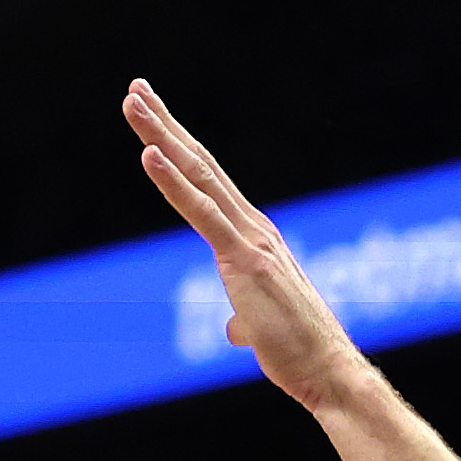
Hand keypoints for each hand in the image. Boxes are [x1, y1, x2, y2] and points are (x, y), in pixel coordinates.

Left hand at [126, 79, 369, 415]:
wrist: (327, 370)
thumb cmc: (297, 352)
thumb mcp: (261, 327)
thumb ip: (245, 318)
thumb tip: (235, 327)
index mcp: (254, 237)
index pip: (209, 182)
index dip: (179, 147)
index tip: (154, 118)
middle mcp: (253, 226)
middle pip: (200, 163)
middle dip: (165, 124)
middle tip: (136, 89)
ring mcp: (249, 238)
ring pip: (197, 175)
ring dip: (160, 136)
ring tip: (133, 102)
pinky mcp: (243, 259)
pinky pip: (201, 212)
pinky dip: (173, 181)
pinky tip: (148, 154)